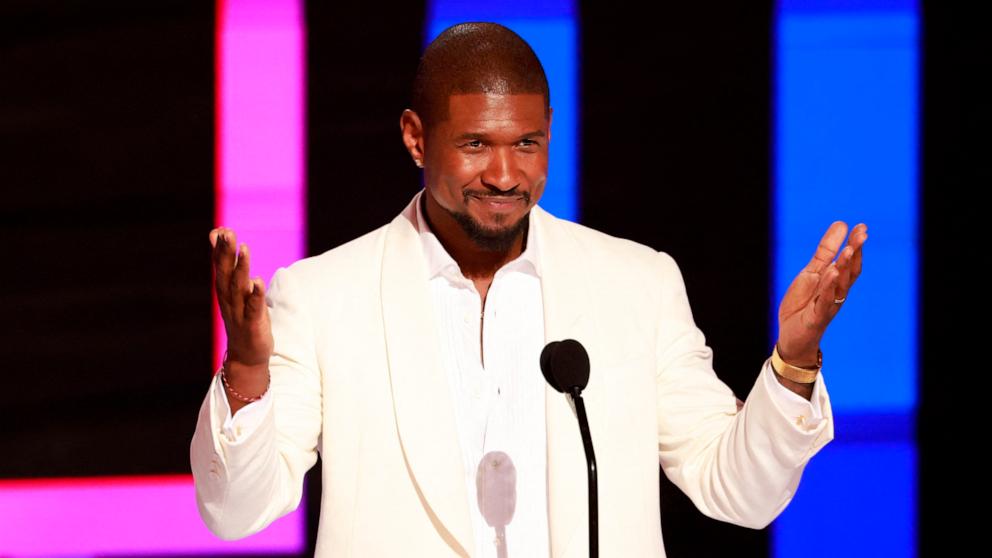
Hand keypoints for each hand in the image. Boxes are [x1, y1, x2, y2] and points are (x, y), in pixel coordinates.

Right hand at [210, 227, 272, 369]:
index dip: (219, 248)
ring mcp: (240, 312)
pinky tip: (257, 281)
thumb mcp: (234, 291)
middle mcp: (229, 300)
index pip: (219, 266)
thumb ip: (228, 267)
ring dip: (241, 267)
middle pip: (226, 273)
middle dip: (226, 252)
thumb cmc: (242, 319)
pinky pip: (254, 307)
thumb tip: (218, 238)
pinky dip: (254, 295)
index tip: (220, 229)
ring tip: (244, 248)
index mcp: (224, 291)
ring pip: (239, 287)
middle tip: (226, 232)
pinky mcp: (253, 324)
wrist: (246, 356)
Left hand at [776, 221, 866, 365]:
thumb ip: (826, 251)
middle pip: (850, 271)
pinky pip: (825, 301)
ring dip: (845, 267)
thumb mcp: (812, 272)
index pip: (850, 261)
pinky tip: (832, 273)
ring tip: (849, 249)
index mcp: (835, 281)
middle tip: (862, 234)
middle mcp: (837, 292)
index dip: (856, 245)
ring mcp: (828, 305)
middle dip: (856, 252)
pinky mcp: (817, 317)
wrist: (792, 336)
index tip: (862, 226)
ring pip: (840, 285)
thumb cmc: (804, 304)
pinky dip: (829, 287)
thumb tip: (842, 224)